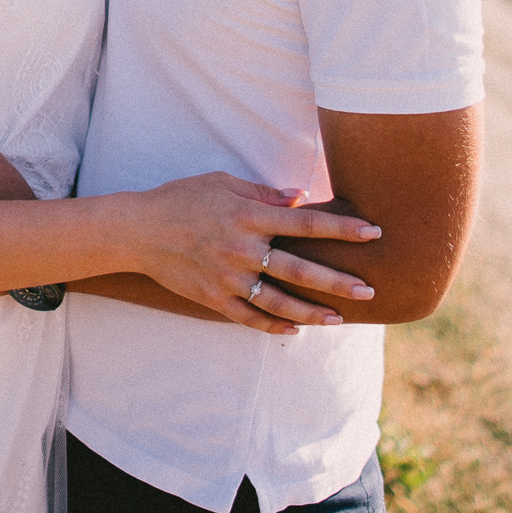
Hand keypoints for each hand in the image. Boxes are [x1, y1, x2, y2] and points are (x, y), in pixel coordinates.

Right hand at [123, 173, 381, 334]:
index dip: (342, 229)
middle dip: (338, 281)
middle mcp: (242, 249)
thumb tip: (299, 198)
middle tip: (369, 291)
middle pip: (300, 269)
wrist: (138, 230)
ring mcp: (228, 278)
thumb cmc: (182, 198)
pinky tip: (295, 329)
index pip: (305, 224)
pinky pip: (250, 317)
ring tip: (339, 318)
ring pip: (280, 301)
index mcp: (248, 216)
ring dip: (313, 311)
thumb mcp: (222, 183)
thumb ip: (263, 193)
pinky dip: (274, 325)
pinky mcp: (213, 298)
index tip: (373, 233)